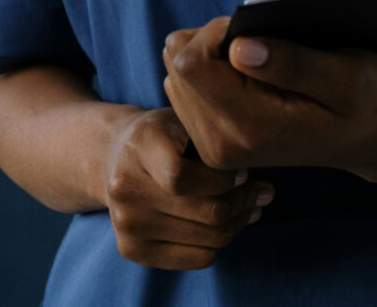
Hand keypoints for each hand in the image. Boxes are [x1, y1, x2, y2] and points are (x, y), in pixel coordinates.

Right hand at [101, 107, 274, 269]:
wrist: (113, 157)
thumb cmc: (162, 136)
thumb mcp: (182, 119)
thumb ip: (213, 139)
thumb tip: (257, 168)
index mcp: (140, 148)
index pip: (182, 178)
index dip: (223, 180)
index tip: (243, 172)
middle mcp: (126, 190)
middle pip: (205, 212)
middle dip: (245, 201)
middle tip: (263, 191)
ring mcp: (127, 225)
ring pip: (209, 239)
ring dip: (239, 221)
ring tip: (252, 206)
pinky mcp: (133, 250)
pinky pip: (198, 258)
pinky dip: (221, 242)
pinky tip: (228, 222)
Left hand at [161, 17, 376, 178]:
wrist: (370, 142)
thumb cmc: (366, 102)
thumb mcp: (348, 76)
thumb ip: (293, 63)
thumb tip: (238, 49)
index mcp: (252, 127)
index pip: (191, 63)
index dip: (216, 33)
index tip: (254, 31)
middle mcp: (222, 144)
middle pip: (178, 66)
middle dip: (213, 42)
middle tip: (261, 45)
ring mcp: (214, 147)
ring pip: (176, 75)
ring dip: (211, 56)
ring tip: (258, 62)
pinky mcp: (211, 142)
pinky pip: (184, 89)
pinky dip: (211, 72)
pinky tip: (246, 76)